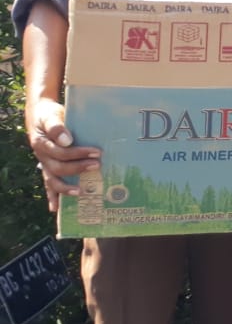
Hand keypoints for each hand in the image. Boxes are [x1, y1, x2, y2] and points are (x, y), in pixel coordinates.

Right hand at [26, 97, 97, 211]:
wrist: (41, 115)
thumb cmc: (49, 115)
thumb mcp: (51, 116)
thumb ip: (57, 127)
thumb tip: (67, 141)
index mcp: (42, 144)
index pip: (61, 152)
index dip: (78, 153)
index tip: (97, 152)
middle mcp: (42, 157)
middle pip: (59, 167)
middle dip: (79, 168)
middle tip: (98, 165)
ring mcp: (45, 164)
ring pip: (53, 180)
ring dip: (66, 188)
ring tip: (82, 191)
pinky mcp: (49, 168)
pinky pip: (49, 185)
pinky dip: (52, 197)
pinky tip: (55, 209)